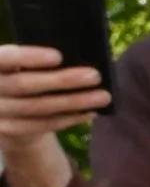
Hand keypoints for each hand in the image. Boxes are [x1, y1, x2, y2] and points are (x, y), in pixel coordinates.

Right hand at [0, 44, 108, 186]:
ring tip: (102, 96)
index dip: (29, 57)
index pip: (5, 58)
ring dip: (72, 102)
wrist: (5, 106)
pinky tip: (89, 112)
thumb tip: (77, 58)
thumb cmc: (22, 73)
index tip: (58, 56)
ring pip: (36, 108)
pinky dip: (68, 119)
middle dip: (61, 81)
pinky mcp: (8, 130)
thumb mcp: (22, 64)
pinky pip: (41, 125)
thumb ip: (38, 60)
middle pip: (23, 85)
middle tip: (95, 76)